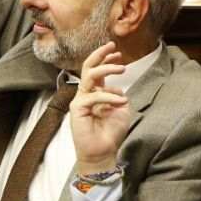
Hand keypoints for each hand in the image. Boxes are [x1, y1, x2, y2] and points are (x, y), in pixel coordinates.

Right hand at [70, 41, 132, 173]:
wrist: (103, 153)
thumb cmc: (111, 133)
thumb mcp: (122, 111)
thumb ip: (119, 97)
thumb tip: (119, 89)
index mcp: (96, 93)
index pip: (98, 71)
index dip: (106, 59)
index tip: (116, 52)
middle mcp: (86, 94)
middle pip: (88, 68)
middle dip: (100, 55)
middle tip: (113, 47)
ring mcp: (80, 101)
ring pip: (90, 76)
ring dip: (107, 69)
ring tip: (122, 69)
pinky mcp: (77, 109)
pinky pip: (94, 96)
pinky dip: (109, 96)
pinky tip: (120, 101)